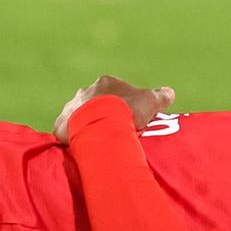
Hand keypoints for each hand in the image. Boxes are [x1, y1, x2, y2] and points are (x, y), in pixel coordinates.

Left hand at [54, 76, 176, 143]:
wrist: (100, 125)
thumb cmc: (127, 110)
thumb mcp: (150, 102)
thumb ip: (160, 96)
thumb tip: (169, 93)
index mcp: (106, 83)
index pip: (115, 91)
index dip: (123, 104)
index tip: (129, 117)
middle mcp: (85, 92)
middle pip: (95, 102)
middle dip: (102, 114)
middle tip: (112, 131)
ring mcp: (71, 107)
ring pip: (78, 115)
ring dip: (85, 124)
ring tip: (96, 140)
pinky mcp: (61, 124)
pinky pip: (65, 130)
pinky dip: (71, 137)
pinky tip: (79, 147)